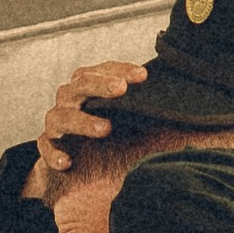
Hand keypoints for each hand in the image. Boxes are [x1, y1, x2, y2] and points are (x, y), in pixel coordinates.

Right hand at [27, 62, 146, 201]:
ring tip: (106, 128)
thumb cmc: (109, 133)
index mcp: (89, 86)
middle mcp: (70, 100)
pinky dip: (54, 154)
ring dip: (83, 122)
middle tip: (121, 90)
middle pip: (78, 85)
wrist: (76, 161)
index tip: (144, 76)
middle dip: (100, 86)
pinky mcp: (47, 147)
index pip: (101, 70)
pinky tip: (68, 162)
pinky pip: (45, 148)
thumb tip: (188, 99)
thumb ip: (145, 105)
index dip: (121, 70)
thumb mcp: (129, 117)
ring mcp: (56, 123)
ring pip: (60, 116)